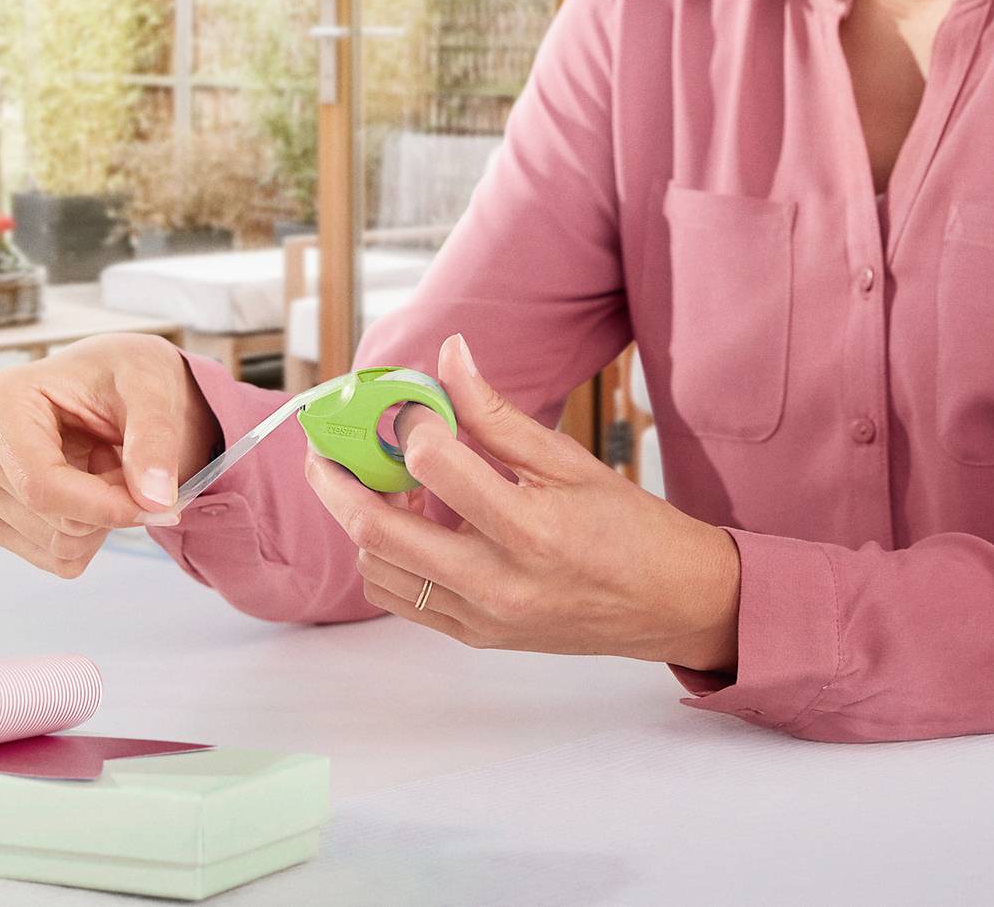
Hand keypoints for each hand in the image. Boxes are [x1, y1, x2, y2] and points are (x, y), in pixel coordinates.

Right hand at [0, 333, 220, 579]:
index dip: (104, 505)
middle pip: (52, 520)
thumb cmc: (125, 375)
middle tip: (128, 459)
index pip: (40, 485)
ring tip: (106, 465)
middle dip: (110, 504)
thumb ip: (156, 438)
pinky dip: (91, 535)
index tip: (159, 505)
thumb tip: (156, 502)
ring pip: (58, 546)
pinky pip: (58, 559)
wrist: (114, 385)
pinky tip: (90, 487)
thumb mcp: (152, 386)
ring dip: (102, 518)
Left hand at [303, 333, 741, 670]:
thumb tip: (449, 356)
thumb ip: (497, 413)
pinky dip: (387, 558)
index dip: (410, 422)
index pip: (436, 466)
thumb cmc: (629, 527)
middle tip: (324, 447)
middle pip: (378, 531)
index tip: (408, 401)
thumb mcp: (569, 459)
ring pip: (379, 571)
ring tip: (376, 483)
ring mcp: (481, 618)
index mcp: (529, 529)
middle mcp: (497, 583)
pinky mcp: (475, 636)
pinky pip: (402, 599)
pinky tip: (408, 523)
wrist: (669, 603)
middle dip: (338, 482)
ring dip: (361, 521)